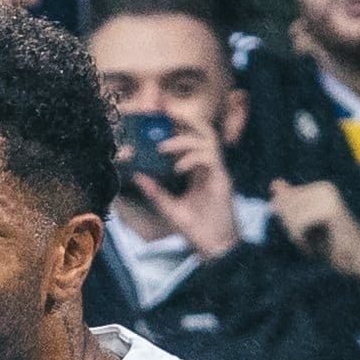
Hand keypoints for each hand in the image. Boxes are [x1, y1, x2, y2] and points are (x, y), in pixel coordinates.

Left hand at [129, 119, 239, 258]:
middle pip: (203, 132)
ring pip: (207, 141)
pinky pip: (209, 159)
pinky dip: (192, 158)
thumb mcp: (169, 208)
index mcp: (198, 170)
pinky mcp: (222, 180)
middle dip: (186, 120)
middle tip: (165, 113)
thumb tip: (137, 176)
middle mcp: (209, 167)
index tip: (160, 114)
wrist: (215, 247)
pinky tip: (178, 168)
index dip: (178, 125)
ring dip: (184, 140)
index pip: (190, 139)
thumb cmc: (196, 229)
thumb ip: (155, 191)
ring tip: (163, 147)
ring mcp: (217, 172)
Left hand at [268, 179, 359, 302]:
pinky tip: (317, 247)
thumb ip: (290, 203)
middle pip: (283, 207)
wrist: (359, 262)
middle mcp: (325, 187)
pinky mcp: (330, 210)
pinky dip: (302, 241)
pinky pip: (298, 225)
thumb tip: (274, 184)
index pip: (281, 201)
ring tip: (316, 243)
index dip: (287, 223)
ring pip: (289, 216)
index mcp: (320, 188)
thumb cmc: (332, 246)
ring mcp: (329, 197)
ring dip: (297, 237)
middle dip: (291, 229)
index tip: (309, 233)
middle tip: (313, 240)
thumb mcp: (304, 224)